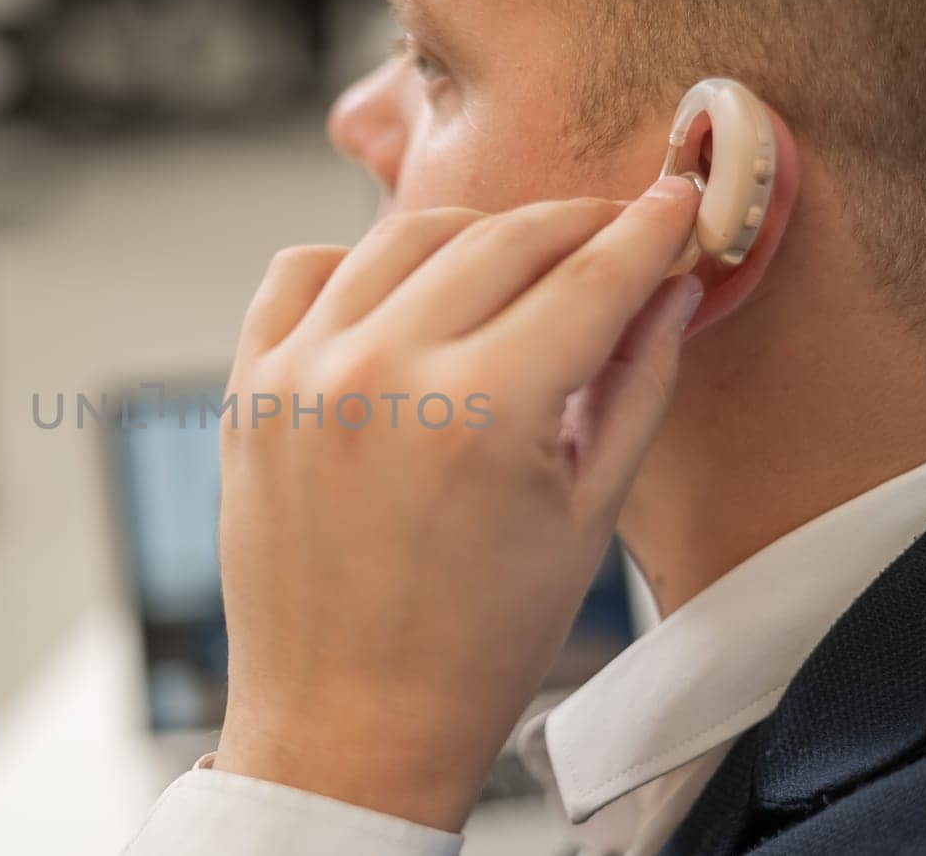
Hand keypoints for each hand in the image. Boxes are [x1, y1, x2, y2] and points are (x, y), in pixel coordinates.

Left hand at [213, 177, 703, 831]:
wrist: (349, 722)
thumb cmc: (475, 642)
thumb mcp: (587, 516)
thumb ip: (638, 382)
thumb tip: (670, 285)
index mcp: (481, 412)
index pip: (589, 276)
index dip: (648, 230)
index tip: (676, 204)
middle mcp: (381, 372)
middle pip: (502, 238)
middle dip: (576, 225)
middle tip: (613, 237)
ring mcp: (301, 374)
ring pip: (403, 234)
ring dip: (476, 232)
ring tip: (517, 265)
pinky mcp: (249, 389)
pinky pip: (303, 272)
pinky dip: (359, 262)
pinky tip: (403, 295)